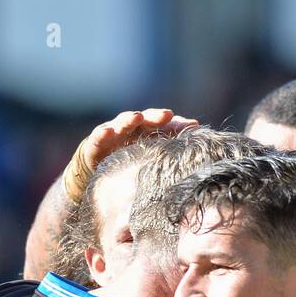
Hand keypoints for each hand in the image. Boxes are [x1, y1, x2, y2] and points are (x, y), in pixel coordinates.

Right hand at [64, 108, 199, 199]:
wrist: (98, 181)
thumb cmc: (130, 174)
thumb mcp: (151, 172)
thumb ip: (169, 168)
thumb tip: (200, 177)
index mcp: (150, 137)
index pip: (166, 127)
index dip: (178, 125)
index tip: (193, 126)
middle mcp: (133, 132)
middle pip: (147, 121)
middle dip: (156, 117)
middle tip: (167, 115)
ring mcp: (114, 135)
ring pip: (122, 123)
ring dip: (129, 119)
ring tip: (136, 118)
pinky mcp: (95, 143)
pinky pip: (98, 137)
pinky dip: (103, 133)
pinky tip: (108, 132)